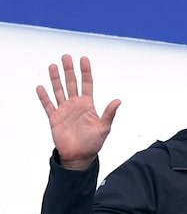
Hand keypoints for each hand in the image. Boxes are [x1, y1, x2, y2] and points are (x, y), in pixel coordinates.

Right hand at [35, 55, 120, 169]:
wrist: (79, 156)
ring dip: (55, 79)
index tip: (84, 59)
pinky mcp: (54, 118)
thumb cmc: (93, 143)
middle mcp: (75, 105)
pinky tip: (41, 87)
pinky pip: (48, 105)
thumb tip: (118, 100)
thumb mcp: (104, 128)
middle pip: (71, 83)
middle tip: (66, 56)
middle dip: (69, 70)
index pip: (87, 84)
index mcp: (88, 105)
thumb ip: (109, 114)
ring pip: (58, 90)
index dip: (85, 72)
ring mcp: (64, 110)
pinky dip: (44, 96)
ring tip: (53, 66)